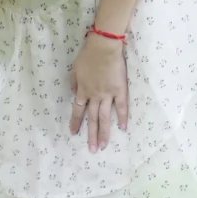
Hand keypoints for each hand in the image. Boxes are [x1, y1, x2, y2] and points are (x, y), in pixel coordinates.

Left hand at [69, 33, 127, 151]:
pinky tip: (123, 128)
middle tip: (91, 149)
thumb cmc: (87, 56)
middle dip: (91, 135)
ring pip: (105, 117)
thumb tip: (73, 94)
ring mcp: (107, 94)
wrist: (103, 48)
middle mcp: (94, 96)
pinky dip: (122, 117)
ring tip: (103, 146)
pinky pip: (121, 106)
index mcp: (82, 91)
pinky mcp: (120, 90)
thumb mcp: (74, 70)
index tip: (73, 134)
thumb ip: (74, 83)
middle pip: (92, 119)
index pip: (77, 111)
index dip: (75, 123)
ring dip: (104, 133)